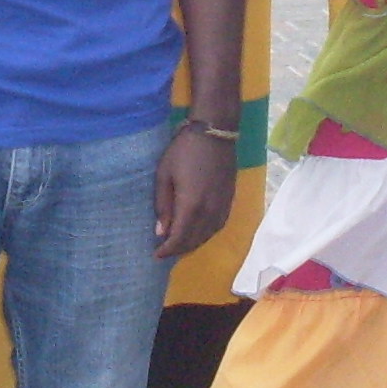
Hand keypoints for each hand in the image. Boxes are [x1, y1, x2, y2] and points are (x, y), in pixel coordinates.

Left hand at [152, 126, 237, 258]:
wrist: (215, 132)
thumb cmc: (184, 151)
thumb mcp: (164, 175)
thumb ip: (163, 206)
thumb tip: (161, 232)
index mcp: (191, 206)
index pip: (179, 238)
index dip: (167, 250)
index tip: (156, 255)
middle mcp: (209, 211)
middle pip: (194, 241)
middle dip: (178, 249)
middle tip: (165, 251)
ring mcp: (222, 207)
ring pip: (207, 236)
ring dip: (192, 244)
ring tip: (178, 245)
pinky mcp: (229, 201)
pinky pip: (217, 226)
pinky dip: (206, 235)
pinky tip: (197, 233)